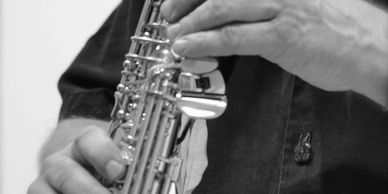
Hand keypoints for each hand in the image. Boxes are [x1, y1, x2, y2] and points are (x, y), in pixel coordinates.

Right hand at [28, 121, 123, 193]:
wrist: (81, 166)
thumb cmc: (103, 164)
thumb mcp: (118, 157)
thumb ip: (129, 163)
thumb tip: (149, 178)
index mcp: (85, 143)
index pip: (90, 140)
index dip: (104, 154)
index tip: (119, 170)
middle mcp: (61, 159)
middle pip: (66, 172)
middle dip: (88, 189)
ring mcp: (46, 181)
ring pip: (45, 191)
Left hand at [161, 0, 387, 104]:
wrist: (369, 47)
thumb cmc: (332, 28)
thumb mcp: (294, 7)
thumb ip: (261, 9)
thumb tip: (227, 20)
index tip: (175, 1)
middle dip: (185, 2)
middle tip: (169, 17)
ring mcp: (280, 8)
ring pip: (221, 9)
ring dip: (189, 23)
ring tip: (173, 36)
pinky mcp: (284, 36)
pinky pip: (235, 37)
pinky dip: (205, 42)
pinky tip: (187, 48)